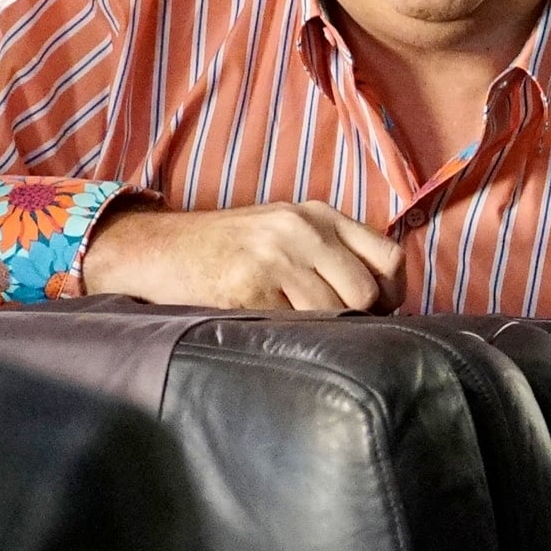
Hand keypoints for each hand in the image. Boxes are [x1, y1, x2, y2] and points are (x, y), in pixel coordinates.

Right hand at [75, 200, 402, 311]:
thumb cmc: (224, 248)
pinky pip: (290, 327)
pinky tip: (264, 326)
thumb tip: (379, 299)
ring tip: (290, 325)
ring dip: (317, 330)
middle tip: (332, 329)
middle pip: (364, 292)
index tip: (378, 313)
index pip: (389, 256)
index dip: (393, 294)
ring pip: (330, 312)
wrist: (158, 248)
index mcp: (318, 214)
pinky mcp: (247, 287)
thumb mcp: (284, 230)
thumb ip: (330, 252)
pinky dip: (284, 336)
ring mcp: (274, 257)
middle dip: (355, 319)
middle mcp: (301, 229)